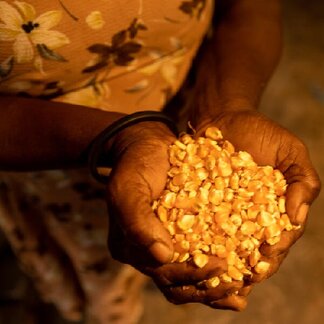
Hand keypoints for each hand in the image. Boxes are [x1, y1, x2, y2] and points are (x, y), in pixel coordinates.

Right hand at [106, 121, 248, 309]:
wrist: (146, 144)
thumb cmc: (134, 163)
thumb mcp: (128, 187)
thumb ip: (137, 221)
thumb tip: (162, 257)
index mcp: (131, 246)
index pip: (161, 273)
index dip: (190, 276)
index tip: (219, 266)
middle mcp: (148, 249)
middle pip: (178, 283)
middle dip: (208, 287)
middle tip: (238, 285)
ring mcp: (167, 241)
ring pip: (191, 274)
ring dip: (217, 284)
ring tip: (245, 287)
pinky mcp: (183, 229)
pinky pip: (202, 252)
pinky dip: (220, 264)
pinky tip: (244, 265)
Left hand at [196, 109, 320, 282]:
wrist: (224, 116)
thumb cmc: (261, 132)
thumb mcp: (291, 152)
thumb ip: (304, 181)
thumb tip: (296, 216)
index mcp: (274, 209)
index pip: (279, 237)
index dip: (274, 252)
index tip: (265, 261)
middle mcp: (249, 215)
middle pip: (251, 247)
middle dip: (248, 265)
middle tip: (240, 279)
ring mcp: (223, 210)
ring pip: (225, 242)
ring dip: (222, 260)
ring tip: (217, 273)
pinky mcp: (201, 202)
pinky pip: (199, 223)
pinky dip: (198, 238)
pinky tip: (193, 250)